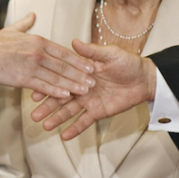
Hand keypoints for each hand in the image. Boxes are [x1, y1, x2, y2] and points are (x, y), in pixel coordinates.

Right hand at [0, 14, 93, 98]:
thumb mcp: (12, 29)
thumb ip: (26, 23)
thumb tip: (33, 15)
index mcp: (38, 41)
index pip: (63, 51)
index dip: (79, 60)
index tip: (91, 66)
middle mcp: (38, 53)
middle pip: (64, 65)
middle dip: (81, 74)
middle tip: (95, 81)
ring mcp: (31, 66)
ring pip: (57, 77)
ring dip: (73, 84)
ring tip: (86, 90)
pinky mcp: (23, 78)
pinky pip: (43, 86)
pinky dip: (56, 91)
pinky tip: (66, 96)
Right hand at [29, 40, 156, 139]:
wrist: (144, 79)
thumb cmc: (128, 63)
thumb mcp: (110, 54)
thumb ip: (91, 52)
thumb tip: (74, 42)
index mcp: (81, 72)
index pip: (61, 78)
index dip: (48, 85)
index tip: (35, 93)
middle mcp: (81, 87)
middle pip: (61, 97)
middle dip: (47, 106)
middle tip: (34, 114)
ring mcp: (88, 101)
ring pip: (69, 111)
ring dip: (57, 118)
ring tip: (44, 126)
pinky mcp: (98, 112)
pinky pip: (84, 122)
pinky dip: (75, 129)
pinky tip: (64, 136)